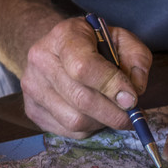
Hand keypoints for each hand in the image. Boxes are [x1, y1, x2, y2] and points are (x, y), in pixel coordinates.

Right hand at [20, 16, 152, 137]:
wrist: (56, 48)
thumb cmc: (93, 43)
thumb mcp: (120, 39)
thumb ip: (136, 58)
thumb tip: (135, 90)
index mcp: (64, 35)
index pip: (84, 67)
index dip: (110, 86)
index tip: (132, 99)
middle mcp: (41, 59)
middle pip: (80, 99)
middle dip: (113, 113)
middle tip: (132, 116)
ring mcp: (32, 86)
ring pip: (74, 120)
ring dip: (102, 122)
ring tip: (113, 112)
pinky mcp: (31, 109)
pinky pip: (67, 131)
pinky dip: (89, 128)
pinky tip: (95, 114)